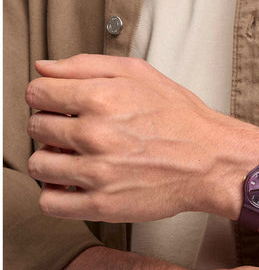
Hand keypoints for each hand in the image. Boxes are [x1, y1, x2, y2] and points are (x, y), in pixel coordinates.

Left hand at [25, 54, 258, 221]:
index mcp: (100, 98)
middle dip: (52, 127)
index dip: (47, 97)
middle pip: (35, 128)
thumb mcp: (140, 75)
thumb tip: (43, 67)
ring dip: (52, 160)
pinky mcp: (103, 205)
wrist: (211, 162)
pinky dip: (55, 194)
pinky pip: (50, 202)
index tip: (59, 106)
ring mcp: (97, 173)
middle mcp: (94, 135)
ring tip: (75, 159)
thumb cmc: (182, 120)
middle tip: (75, 132)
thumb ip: (86, 65)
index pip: (36, 93)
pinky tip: (74, 185)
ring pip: (39, 165)